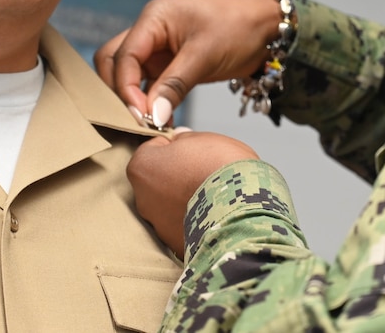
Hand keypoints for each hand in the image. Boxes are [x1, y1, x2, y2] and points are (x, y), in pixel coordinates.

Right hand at [95, 0, 281, 120]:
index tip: (139, 115)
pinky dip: (151, 104)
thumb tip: (150, 117)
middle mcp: (150, 31)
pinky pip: (150, 87)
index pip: (123, 55)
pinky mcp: (170, 66)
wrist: (268, 29)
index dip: (125, 87)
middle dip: (119, 92)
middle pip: (114, 63)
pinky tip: (161, 124)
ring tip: (146, 126)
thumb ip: (174, 85)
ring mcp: (158, 49)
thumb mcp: (205, 55)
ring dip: (133, 100)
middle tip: (135, 121)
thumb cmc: (239, 28)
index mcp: (153, 18)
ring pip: (128, 77)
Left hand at [127, 130, 258, 257]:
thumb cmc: (221, 169)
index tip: (193, 150)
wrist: (242, 212)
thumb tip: (180, 140)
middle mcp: (143, 199)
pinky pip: (185, 227)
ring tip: (215, 195)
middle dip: (178, 175)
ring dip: (187, 200)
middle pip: (159, 180)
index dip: (176, 146)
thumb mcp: (204, 139)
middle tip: (206, 172)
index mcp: (142, 167)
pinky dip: (196, 221)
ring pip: (171, 206)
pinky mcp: (176, 246)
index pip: (153, 148)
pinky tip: (216, 214)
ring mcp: (158, 226)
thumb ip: (185, 138)